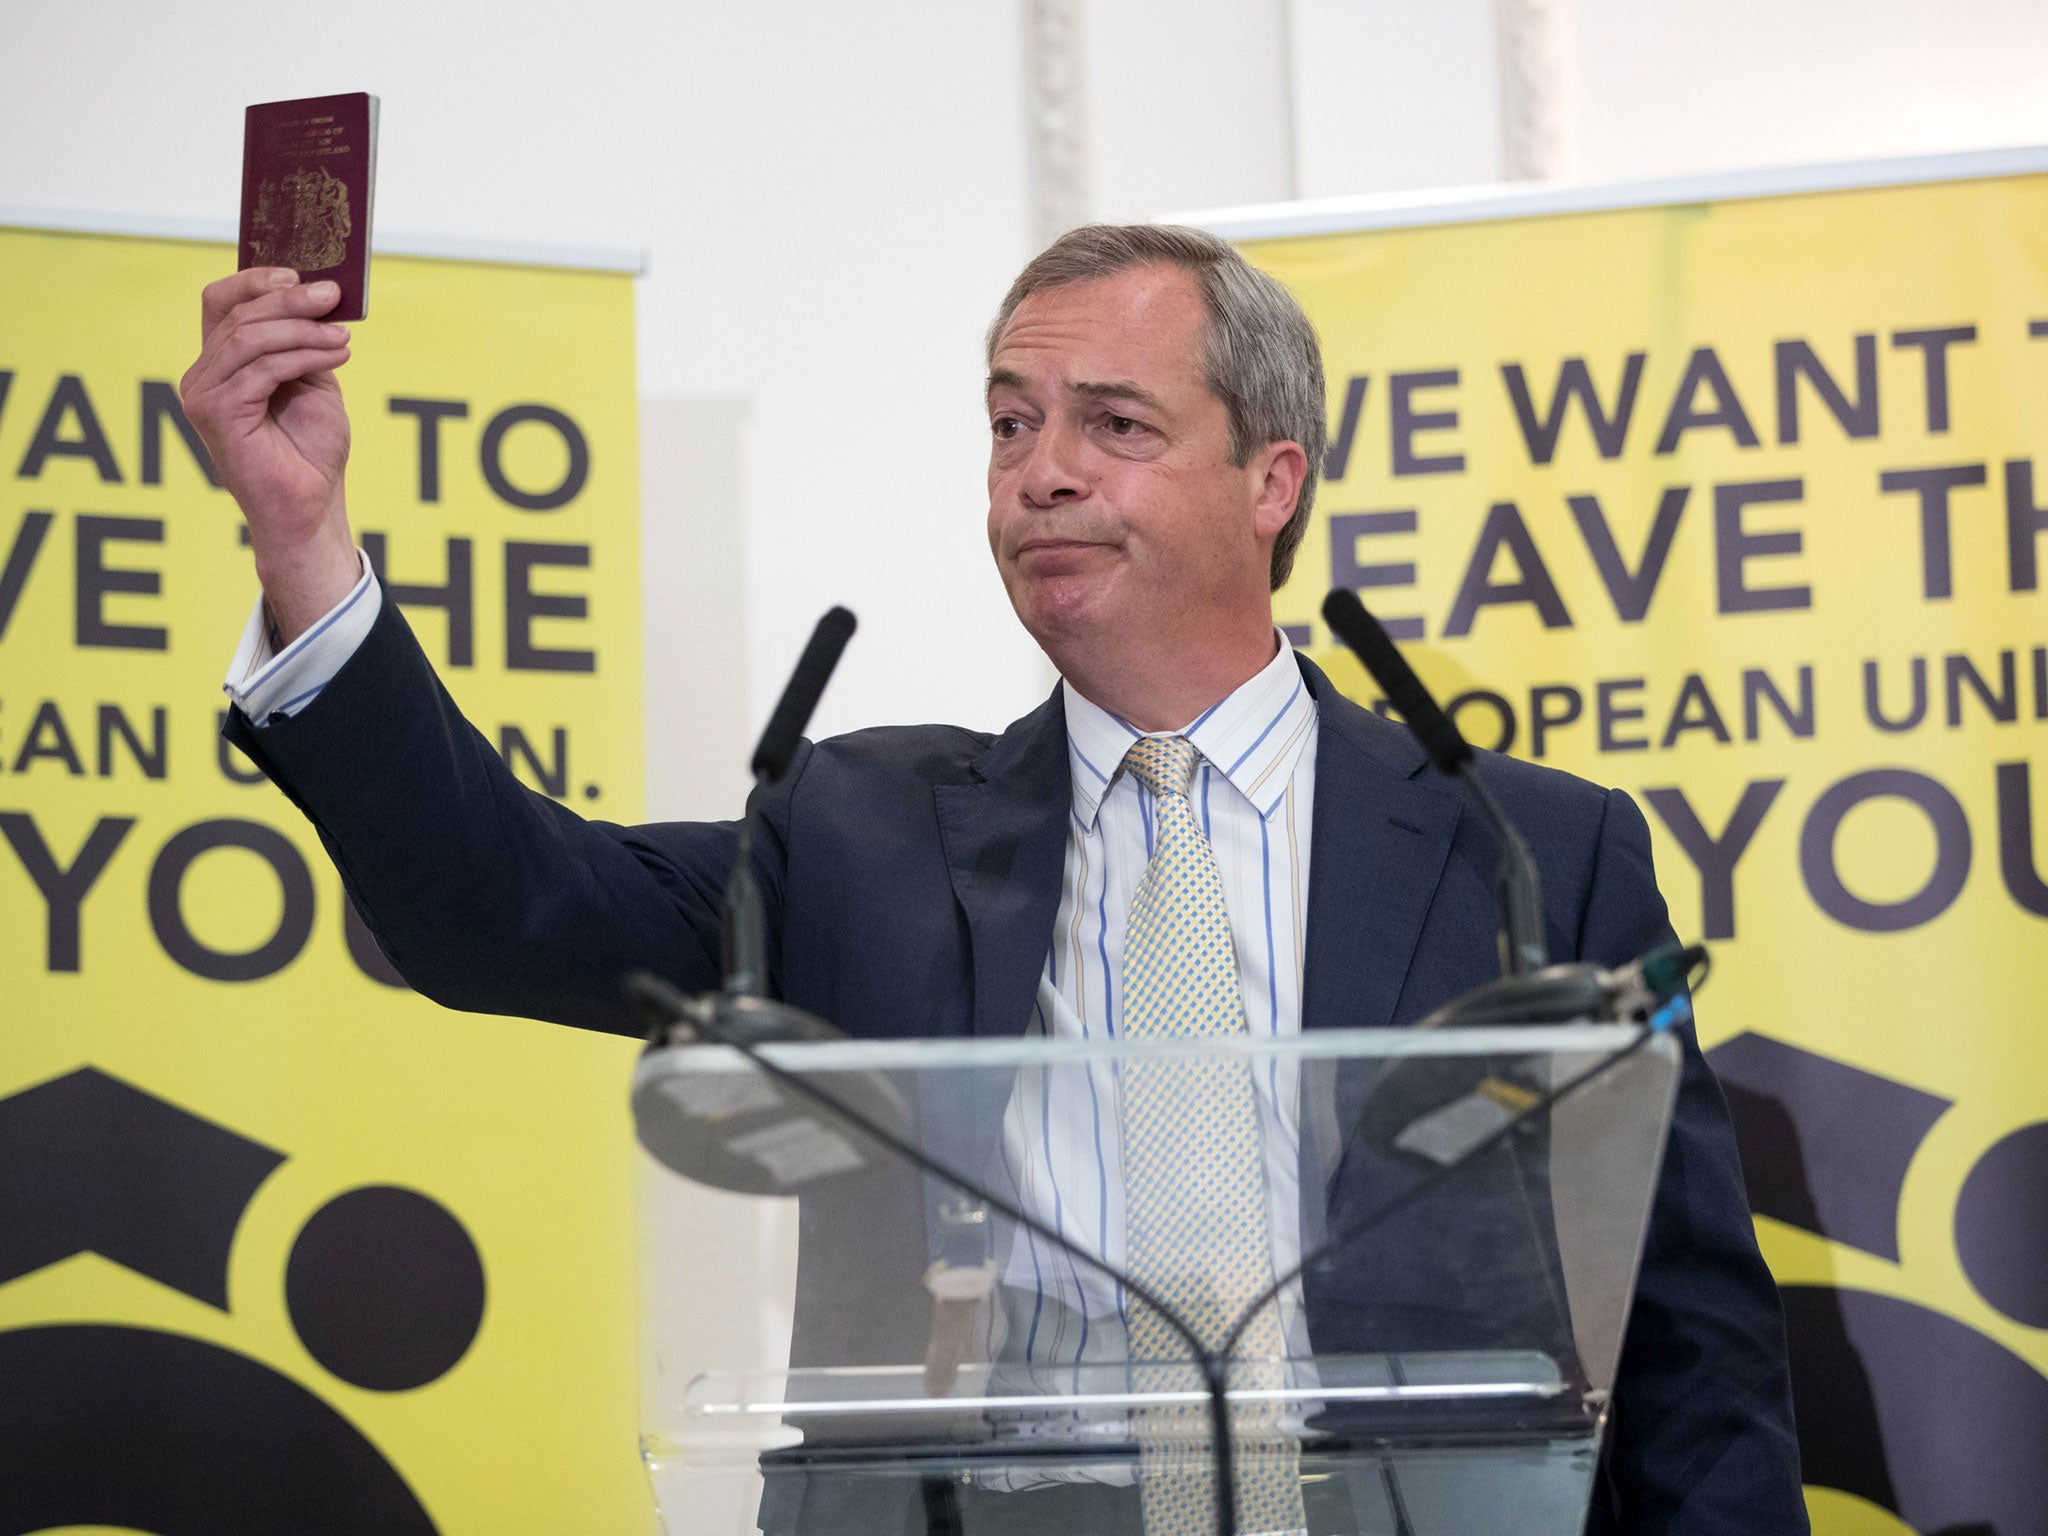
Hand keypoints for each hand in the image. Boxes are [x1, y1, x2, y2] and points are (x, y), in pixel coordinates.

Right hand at [181, 268, 359, 641]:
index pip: (221, 301)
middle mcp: (202, 375)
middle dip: (290, 300)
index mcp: (220, 363)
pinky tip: (337, 356)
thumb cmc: (310, 448)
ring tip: (343, 337)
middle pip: (238, 314)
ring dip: (303, 330)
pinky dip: (304, 356)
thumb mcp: (312, 380)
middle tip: (332, 296)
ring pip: (250, 338)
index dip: (256, 280)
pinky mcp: (216, 413)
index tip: (300, 274)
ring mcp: (203, 394)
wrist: (311, 505)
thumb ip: (304, 341)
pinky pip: (262, 369)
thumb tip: (318, 291)